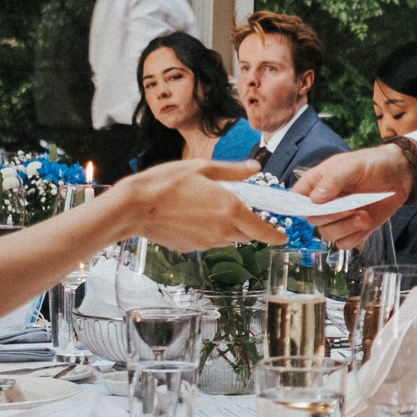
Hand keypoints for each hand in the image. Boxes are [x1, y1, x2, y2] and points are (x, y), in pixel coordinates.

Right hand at [116, 160, 282, 251]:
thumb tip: (254, 168)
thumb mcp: (203, 167)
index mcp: (231, 209)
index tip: (281, 236)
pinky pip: (208, 241)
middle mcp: (223, 230)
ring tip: (204, 208)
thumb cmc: (167, 183)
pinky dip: (206, 232)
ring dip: (225, 228)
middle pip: (246, 235)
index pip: (263, 231)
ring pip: (227, 239)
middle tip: (231, 207)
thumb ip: (234, 171)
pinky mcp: (192, 248)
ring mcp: (207, 242)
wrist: (135, 206)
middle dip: (246, 225)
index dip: (275, 235)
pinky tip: (189, 217)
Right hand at [292, 145, 414, 245]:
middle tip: (350, 207)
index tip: (312, 206)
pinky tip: (365, 221)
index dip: (298, 205)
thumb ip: (333, 181)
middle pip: (312, 219)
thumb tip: (315, 199)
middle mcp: (324, 202)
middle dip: (330, 216)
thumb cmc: (373, 163)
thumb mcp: (352, 165)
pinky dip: (354, 236)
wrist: (400, 175)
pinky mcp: (353, 230)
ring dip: (344, 228)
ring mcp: (338, 218)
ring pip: (327, 234)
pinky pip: (344, 244)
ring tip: (362, 215)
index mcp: (317, 182)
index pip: (296, 198)